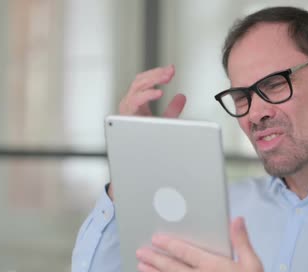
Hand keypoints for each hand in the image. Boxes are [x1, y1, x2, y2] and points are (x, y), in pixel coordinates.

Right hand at [107, 65, 186, 199]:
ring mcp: (126, 110)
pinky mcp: (125, 119)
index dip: (157, 74)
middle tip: (171, 71)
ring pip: (136, 87)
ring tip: (166, 77)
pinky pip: (134, 102)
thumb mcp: (163, 123)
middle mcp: (129, 104)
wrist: (137, 165)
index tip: (172, 69)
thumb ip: (172, 110)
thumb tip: (182, 96)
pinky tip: (159, 93)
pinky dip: (146, 96)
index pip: (145, 82)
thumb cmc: (148, 144)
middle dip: (156, 74)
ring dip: (152, 80)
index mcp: (136, 103)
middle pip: (140, 81)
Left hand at [136, 218, 291, 271]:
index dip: (168, 244)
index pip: (184, 252)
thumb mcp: (252, 264)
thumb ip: (241, 241)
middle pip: (171, 267)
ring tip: (142, 267)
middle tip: (140, 252)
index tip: (156, 239)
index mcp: (212, 267)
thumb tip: (237, 221)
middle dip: (154, 258)